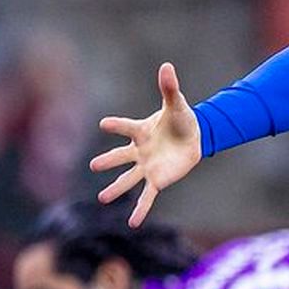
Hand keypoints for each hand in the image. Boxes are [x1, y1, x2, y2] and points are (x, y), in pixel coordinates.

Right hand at [89, 62, 202, 226]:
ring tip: (102, 199)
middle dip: (108, 161)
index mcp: (140, 131)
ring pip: (127, 179)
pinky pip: (146, 196)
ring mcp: (146, 166)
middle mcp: (139, 150)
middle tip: (94, 166)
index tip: (104, 124)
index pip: (126, 127)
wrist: (194, 137)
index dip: (116, 125)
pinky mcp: (157, 180)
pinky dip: (140, 209)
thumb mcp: (177, 104)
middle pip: (120, 157)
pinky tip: (133, 223)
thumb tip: (166, 65)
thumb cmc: (181, 119)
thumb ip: (169, 88)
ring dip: (116, 189)